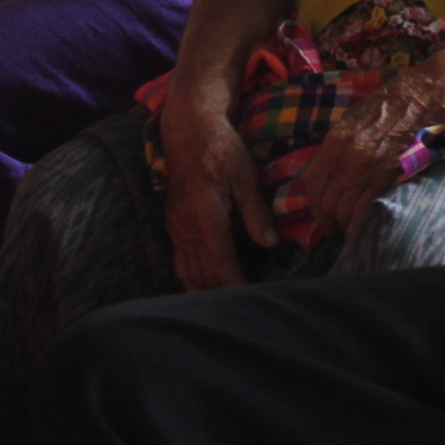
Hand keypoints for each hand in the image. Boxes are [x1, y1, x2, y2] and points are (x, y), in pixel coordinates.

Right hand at [158, 98, 277, 291]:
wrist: (189, 133)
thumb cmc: (222, 151)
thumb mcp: (246, 177)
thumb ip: (256, 213)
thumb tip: (270, 245)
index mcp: (205, 218)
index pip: (220, 265)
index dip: (235, 287)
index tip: (251, 303)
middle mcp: (185, 229)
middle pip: (201, 275)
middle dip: (220, 296)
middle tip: (241, 311)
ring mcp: (176, 229)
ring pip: (186, 272)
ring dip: (204, 291)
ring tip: (224, 307)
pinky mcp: (174, 226)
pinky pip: (181, 261)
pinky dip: (193, 278)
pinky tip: (205, 286)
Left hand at [292, 71, 444, 240]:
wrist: (419, 96)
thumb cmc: (389, 104)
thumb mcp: (352, 121)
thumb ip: (338, 148)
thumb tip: (331, 173)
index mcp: (334, 142)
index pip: (312, 183)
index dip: (314, 206)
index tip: (322, 216)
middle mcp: (345, 158)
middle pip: (327, 201)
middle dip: (329, 221)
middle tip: (336, 230)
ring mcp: (365, 168)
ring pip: (344, 208)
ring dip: (345, 225)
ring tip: (350, 232)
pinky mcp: (386, 175)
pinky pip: (366, 208)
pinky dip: (361, 223)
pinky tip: (363, 229)